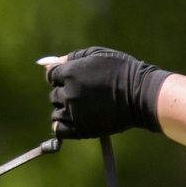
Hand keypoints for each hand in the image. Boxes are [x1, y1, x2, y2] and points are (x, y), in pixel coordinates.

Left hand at [44, 48, 167, 138]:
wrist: (142, 94)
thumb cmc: (122, 71)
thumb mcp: (96, 55)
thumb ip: (69, 58)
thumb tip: (43, 64)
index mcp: (70, 73)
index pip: (51, 76)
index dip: (63, 76)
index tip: (78, 78)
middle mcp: (69, 93)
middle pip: (54, 95)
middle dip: (65, 93)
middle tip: (86, 93)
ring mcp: (74, 112)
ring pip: (56, 113)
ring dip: (65, 110)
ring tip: (84, 106)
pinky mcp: (82, 129)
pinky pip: (60, 130)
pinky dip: (63, 126)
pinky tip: (75, 120)